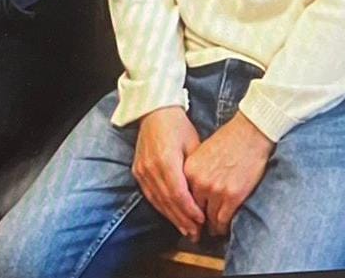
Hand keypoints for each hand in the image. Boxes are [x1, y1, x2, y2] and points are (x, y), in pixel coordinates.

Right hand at [133, 106, 205, 241]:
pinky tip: (171, 217)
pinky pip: (150, 195)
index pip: (178, 193)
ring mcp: (142, 170)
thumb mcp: (193, 144)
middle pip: (168, 201)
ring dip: (172, 218)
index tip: (202, 221)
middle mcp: (151, 167)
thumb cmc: (178, 126)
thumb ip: (196, 169)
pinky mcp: (138, 171)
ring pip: (158, 201)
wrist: (154, 111)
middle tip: (196, 234)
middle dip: (183, 220)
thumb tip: (206, 193)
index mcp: (166, 159)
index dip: (190, 210)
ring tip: (186, 231)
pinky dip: (162, 208)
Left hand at [183, 113, 271, 236]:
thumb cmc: (228, 140)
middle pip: (195, 211)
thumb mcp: (201, 153)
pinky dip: (223, 226)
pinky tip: (224, 227)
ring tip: (214, 229)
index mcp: (189, 170)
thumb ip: (194, 173)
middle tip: (199, 229)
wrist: (250, 133)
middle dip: (197, 221)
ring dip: (212, 226)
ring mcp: (216, 190)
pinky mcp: (233, 196)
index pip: (183, 199)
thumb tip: (191, 192)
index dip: (187, 210)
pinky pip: (223, 220)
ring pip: (209, 218)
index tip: (189, 218)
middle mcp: (199, 182)